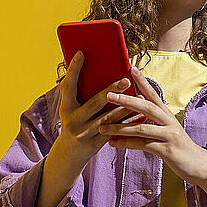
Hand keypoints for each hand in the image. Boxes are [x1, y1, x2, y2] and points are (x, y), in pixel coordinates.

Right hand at [52, 50, 136, 170]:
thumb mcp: (72, 108)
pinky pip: (114, 133)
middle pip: (94, 103)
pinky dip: (128, 123)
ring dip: (125, 108)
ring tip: (140, 96)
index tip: (82, 53)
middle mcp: (72, 120)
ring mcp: (83, 134)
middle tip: (126, 80)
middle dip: (111, 91)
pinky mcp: (94, 144)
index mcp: (65, 107)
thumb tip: (97, 68)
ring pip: (108, 119)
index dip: (73, 69)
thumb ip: (81, 92)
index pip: (68, 85)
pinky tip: (141, 116)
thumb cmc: (75, 121)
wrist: (69, 153)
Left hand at [97, 66, 206, 186]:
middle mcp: (168, 121)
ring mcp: (169, 135)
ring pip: (141, 128)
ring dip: (119, 127)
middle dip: (126, 100)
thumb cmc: (176, 144)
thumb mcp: (166, 127)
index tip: (131, 68)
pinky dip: (126, 144)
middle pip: (146, 107)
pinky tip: (113, 143)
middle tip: (108, 95)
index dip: (143, 81)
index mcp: (166, 113)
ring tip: (102, 127)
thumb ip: (152, 118)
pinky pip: (143, 145)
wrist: (197, 164)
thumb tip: (135, 105)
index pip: (153, 93)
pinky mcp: (168, 150)